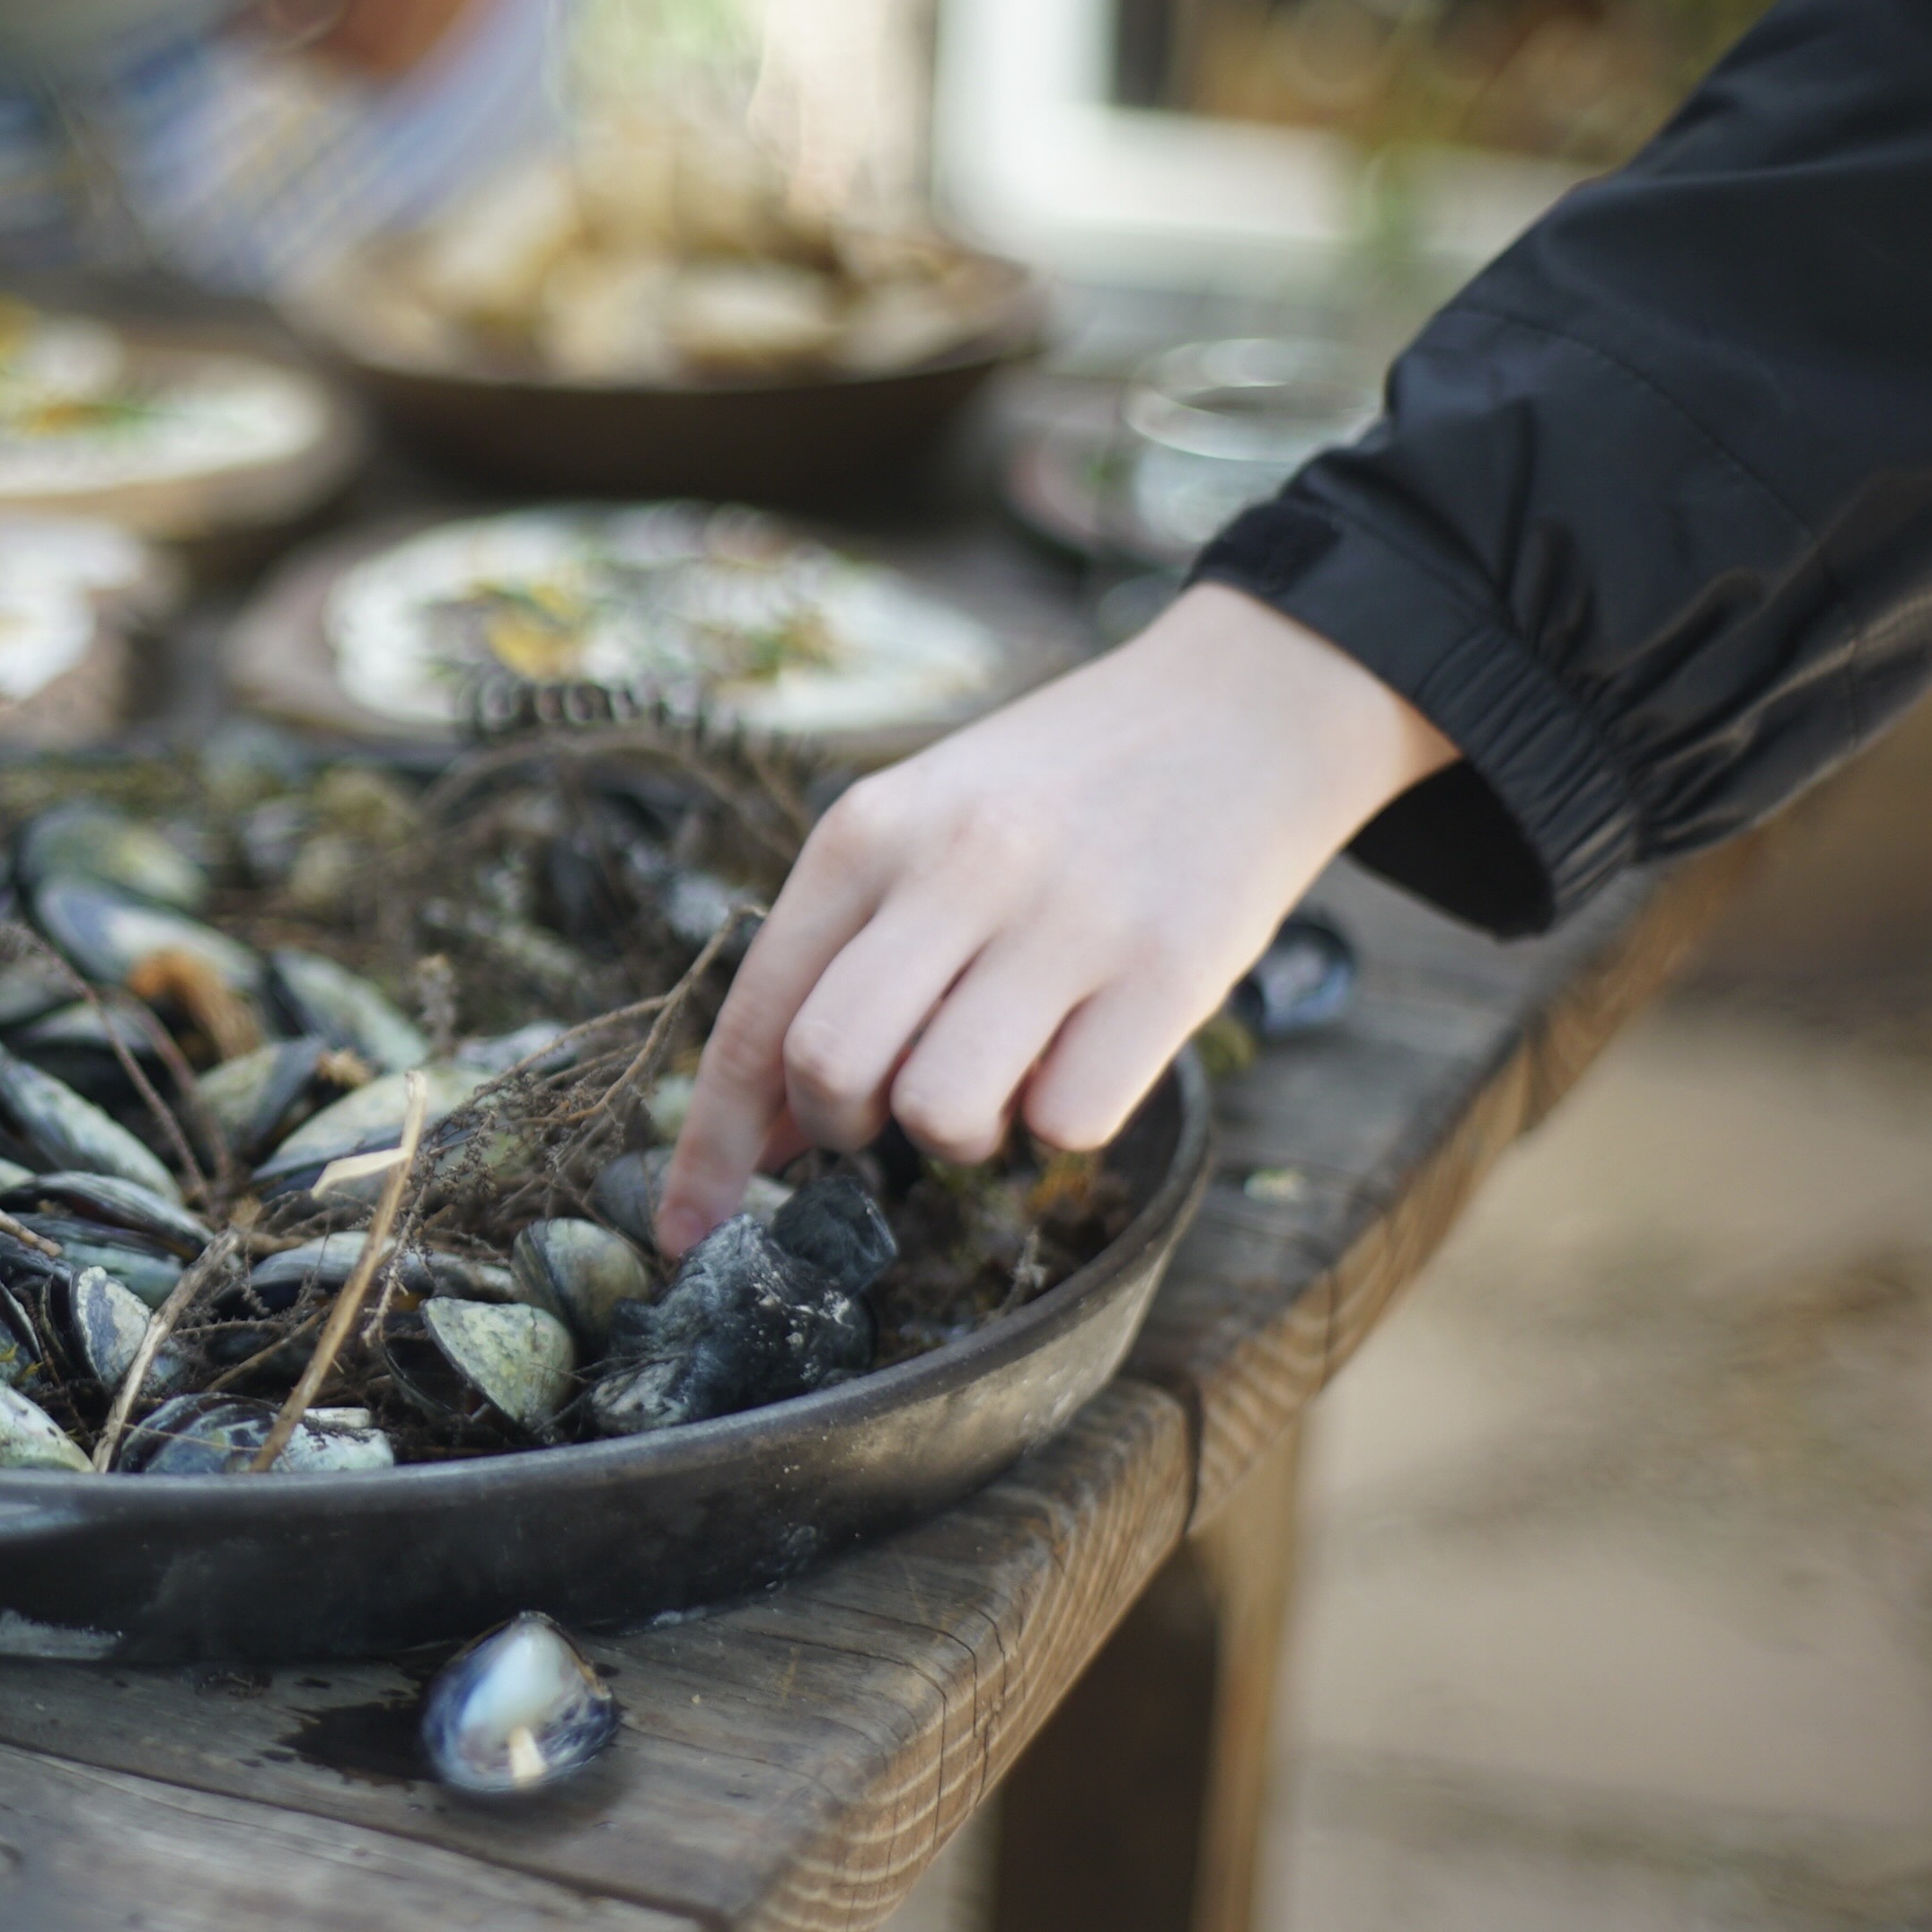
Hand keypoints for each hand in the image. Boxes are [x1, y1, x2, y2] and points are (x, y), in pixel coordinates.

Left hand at [655, 584, 1460, 1251]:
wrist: (1247, 704)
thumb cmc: (1062, 791)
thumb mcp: (925, 828)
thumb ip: (840, 959)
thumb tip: (765, 1134)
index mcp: (869, 830)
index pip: (756, 1013)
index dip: (712, 1141)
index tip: (684, 1227)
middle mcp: (956, 867)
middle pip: (829, 1070)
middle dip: (841, 1127)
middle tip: (891, 1104)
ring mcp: (1066, 919)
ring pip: (941, 1113)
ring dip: (961, 1131)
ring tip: (1005, 1063)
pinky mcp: (1170, 970)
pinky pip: (1065, 1123)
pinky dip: (1064, 1121)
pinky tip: (1089, 1050)